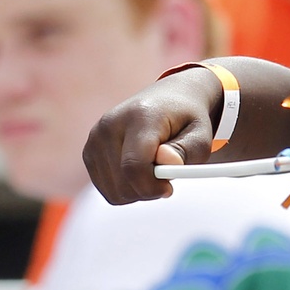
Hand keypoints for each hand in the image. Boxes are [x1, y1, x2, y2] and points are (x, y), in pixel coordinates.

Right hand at [83, 67, 224, 203]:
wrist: (169, 98)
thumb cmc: (187, 119)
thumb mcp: (200, 134)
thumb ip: (186, 150)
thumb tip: (167, 162)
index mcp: (139, 117)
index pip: (134, 166)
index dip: (152, 188)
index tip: (169, 188)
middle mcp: (110, 125)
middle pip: (122, 183)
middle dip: (148, 190)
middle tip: (166, 178)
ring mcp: (96, 138)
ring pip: (113, 191)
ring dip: (137, 192)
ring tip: (153, 171)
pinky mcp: (89, 151)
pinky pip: (107, 189)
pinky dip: (125, 189)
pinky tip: (139, 172)